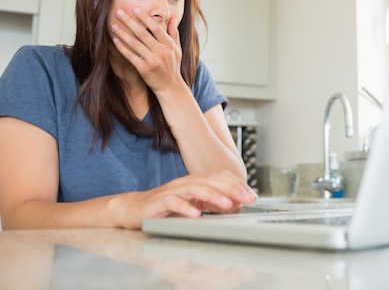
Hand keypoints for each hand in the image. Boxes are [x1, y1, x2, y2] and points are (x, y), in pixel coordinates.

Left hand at [111, 7, 182, 91]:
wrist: (170, 86)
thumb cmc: (173, 66)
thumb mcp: (177, 49)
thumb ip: (174, 33)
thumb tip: (173, 18)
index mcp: (169, 45)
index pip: (156, 28)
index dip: (145, 18)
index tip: (135, 9)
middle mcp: (162, 51)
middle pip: (143, 33)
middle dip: (130, 21)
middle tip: (119, 12)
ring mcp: (153, 60)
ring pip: (135, 43)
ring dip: (123, 33)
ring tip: (113, 25)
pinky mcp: (144, 69)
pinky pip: (130, 56)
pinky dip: (122, 48)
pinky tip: (115, 40)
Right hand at [115, 171, 256, 228]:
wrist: (133, 210)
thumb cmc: (165, 207)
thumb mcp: (194, 204)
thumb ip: (213, 202)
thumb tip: (235, 204)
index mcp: (195, 182)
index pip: (219, 177)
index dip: (237, 184)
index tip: (252, 194)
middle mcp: (185, 183)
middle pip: (211, 180)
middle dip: (231, 189)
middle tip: (247, 198)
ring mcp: (171, 191)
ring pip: (195, 189)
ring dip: (213, 196)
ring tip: (227, 205)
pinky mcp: (157, 202)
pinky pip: (172, 203)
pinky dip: (185, 208)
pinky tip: (195, 214)